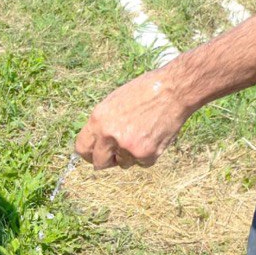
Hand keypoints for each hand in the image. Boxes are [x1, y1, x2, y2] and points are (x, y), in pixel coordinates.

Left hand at [75, 69, 189, 169]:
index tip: (95, 154)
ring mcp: (127, 147)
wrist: (173, 90)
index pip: (82, 149)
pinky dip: (147, 155)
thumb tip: (95, 143)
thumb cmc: (144, 92)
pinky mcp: (146, 154)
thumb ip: (102, 124)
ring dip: (130, 155)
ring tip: (142, 134)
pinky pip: (142, 163)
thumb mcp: (113, 103)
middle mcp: (109, 136)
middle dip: (108, 160)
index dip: (89, 154)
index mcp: (98, 120)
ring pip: (123, 164)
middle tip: (118, 153)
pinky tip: (154, 136)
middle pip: (99, 163)